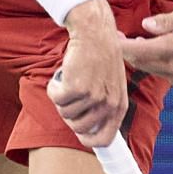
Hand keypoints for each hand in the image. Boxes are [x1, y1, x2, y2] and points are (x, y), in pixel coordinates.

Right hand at [47, 0, 126, 146]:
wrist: (95, 33)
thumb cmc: (100, 57)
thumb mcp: (111, 84)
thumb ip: (103, 106)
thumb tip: (86, 129)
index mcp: (119, 106)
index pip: (104, 139)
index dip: (88, 140)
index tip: (78, 134)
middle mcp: (108, 104)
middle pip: (78, 127)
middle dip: (68, 113)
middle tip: (68, 96)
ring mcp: (93, 96)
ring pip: (64, 112)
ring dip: (60, 97)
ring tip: (68, 80)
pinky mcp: (76, 87)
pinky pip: (55, 98)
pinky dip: (53, 88)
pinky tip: (59, 76)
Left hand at [118, 7, 172, 88]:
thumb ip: (164, 21)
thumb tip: (145, 25)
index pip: (139, 51)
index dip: (121, 46)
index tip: (109, 39)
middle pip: (140, 62)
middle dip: (127, 50)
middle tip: (118, 36)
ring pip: (149, 69)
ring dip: (140, 57)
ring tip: (136, 41)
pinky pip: (160, 73)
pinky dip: (153, 64)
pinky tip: (154, 51)